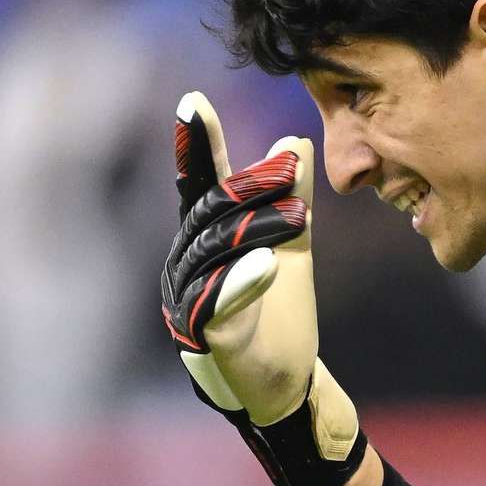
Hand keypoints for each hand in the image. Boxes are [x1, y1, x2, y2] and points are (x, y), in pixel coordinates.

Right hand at [163, 92, 362, 485]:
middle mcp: (187, 265)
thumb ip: (293, 196)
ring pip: (214, 253)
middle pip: (210, 213)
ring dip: (255, 228)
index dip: (196, 146)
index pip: (200, 186)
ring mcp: (191, 302)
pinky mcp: (208, 339)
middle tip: (290, 166)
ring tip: (298, 212)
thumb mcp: (292, 246)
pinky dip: (241, 282)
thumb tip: (298, 139)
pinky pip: (217, 305)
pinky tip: (266, 264)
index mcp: (204, 240)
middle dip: (248, 186)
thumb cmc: (278, 313)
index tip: (194, 102)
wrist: (287, 383)